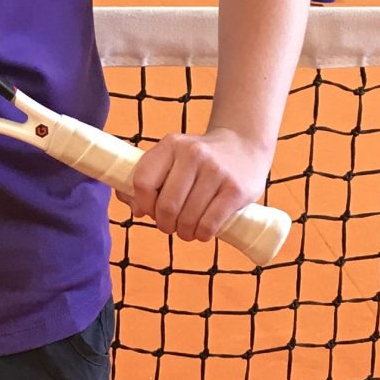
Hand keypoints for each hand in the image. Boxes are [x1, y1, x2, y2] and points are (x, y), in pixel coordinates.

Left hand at [118, 128, 270, 244]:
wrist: (244, 145)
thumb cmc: (199, 159)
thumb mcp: (172, 157)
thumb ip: (148, 178)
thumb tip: (135, 208)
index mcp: (171, 144)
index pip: (143, 182)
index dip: (143, 204)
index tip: (149, 212)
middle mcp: (193, 154)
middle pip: (167, 205)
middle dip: (165, 224)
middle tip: (171, 226)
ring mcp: (216, 171)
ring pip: (188, 218)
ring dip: (184, 232)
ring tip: (187, 230)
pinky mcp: (236, 189)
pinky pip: (209, 224)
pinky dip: (202, 234)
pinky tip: (203, 231)